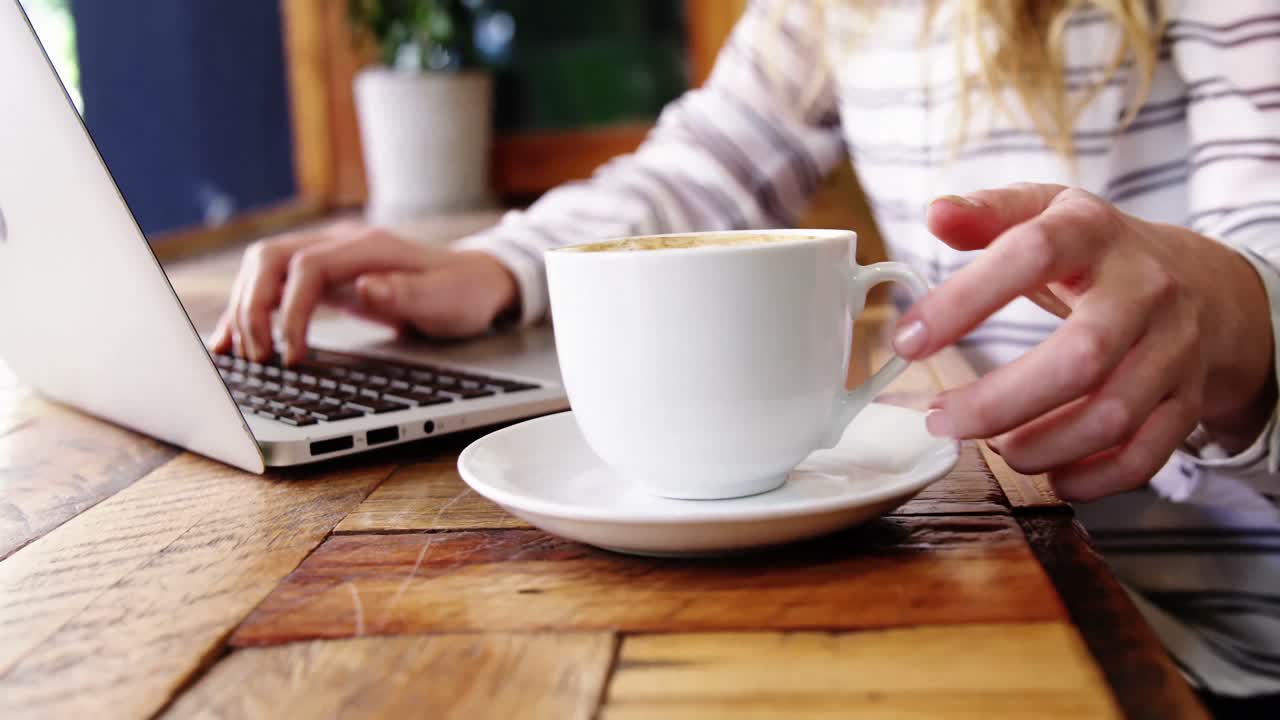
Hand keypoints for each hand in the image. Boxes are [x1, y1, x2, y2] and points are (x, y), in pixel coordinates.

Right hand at [206, 222, 518, 364]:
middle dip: (251, 307)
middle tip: (254, 358)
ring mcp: (329, 256)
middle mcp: (341, 244)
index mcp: (369, 247)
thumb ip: (408, 293)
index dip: (291, 311)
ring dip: (243, 307)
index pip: (306, 267)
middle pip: (270, 259)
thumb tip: (366, 286)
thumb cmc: (464, 292)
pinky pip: (275, 284)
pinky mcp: (325, 275)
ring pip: (263, 269)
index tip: (291, 355)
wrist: (476, 281)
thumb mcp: (448, 298)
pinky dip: (251, 308)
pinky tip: (235, 337)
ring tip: (236, 354)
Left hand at [892, 183, 1275, 501]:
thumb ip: (988, 213)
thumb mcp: (1046, 212)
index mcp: (1095, 233)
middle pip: (1081, 357)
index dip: (964, 300)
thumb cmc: (1098, 252)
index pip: (1032, 255)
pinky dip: (1094, 477)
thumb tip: (936, 213)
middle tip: (942, 420)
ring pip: (1112, 415)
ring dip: (1040, 445)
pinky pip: (1146, 453)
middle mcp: (1145, 290)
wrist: (1203, 283)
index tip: (907, 341)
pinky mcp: (1186, 399)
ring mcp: (1173, 348)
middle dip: (999, 402)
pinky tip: (1051, 475)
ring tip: (992, 446)